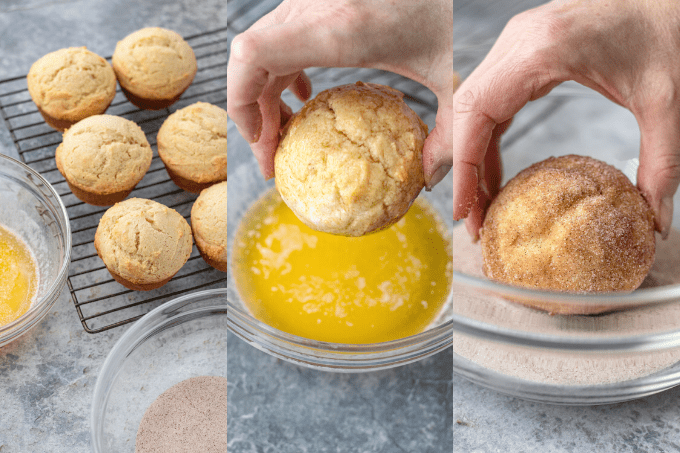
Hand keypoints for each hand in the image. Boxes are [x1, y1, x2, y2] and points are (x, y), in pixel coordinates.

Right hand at [227, 0, 452, 182]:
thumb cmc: (451, 6)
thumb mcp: (453, 73)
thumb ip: (449, 134)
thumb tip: (432, 179)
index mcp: (340, 28)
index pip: (252, 56)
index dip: (240, 103)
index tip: (262, 143)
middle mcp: (314, 7)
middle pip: (249, 61)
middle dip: (252, 112)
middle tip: (273, 155)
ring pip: (261, 48)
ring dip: (265, 93)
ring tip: (288, 132)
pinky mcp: (321, 0)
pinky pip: (280, 36)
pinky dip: (280, 70)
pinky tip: (306, 94)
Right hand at [445, 0, 679, 239]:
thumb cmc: (665, 29)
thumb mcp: (667, 100)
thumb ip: (661, 163)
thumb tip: (655, 220)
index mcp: (540, 51)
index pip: (476, 113)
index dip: (463, 166)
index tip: (463, 210)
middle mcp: (516, 44)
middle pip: (463, 113)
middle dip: (463, 170)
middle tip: (471, 219)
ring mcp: (515, 46)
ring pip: (472, 109)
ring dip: (471, 158)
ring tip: (482, 204)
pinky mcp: (522, 53)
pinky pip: (490, 102)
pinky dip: (487, 140)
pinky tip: (495, 173)